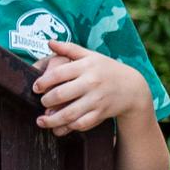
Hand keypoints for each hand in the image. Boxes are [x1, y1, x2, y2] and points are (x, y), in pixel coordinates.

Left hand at [34, 41, 148, 134]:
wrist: (133, 88)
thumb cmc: (106, 69)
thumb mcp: (90, 56)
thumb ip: (69, 48)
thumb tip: (49, 41)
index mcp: (86, 66)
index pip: (58, 74)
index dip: (43, 82)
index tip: (36, 88)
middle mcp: (91, 83)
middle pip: (61, 94)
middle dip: (46, 101)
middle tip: (41, 102)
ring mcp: (97, 99)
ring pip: (70, 113)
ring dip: (52, 120)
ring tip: (41, 121)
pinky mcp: (101, 113)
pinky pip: (82, 123)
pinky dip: (69, 127)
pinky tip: (58, 128)